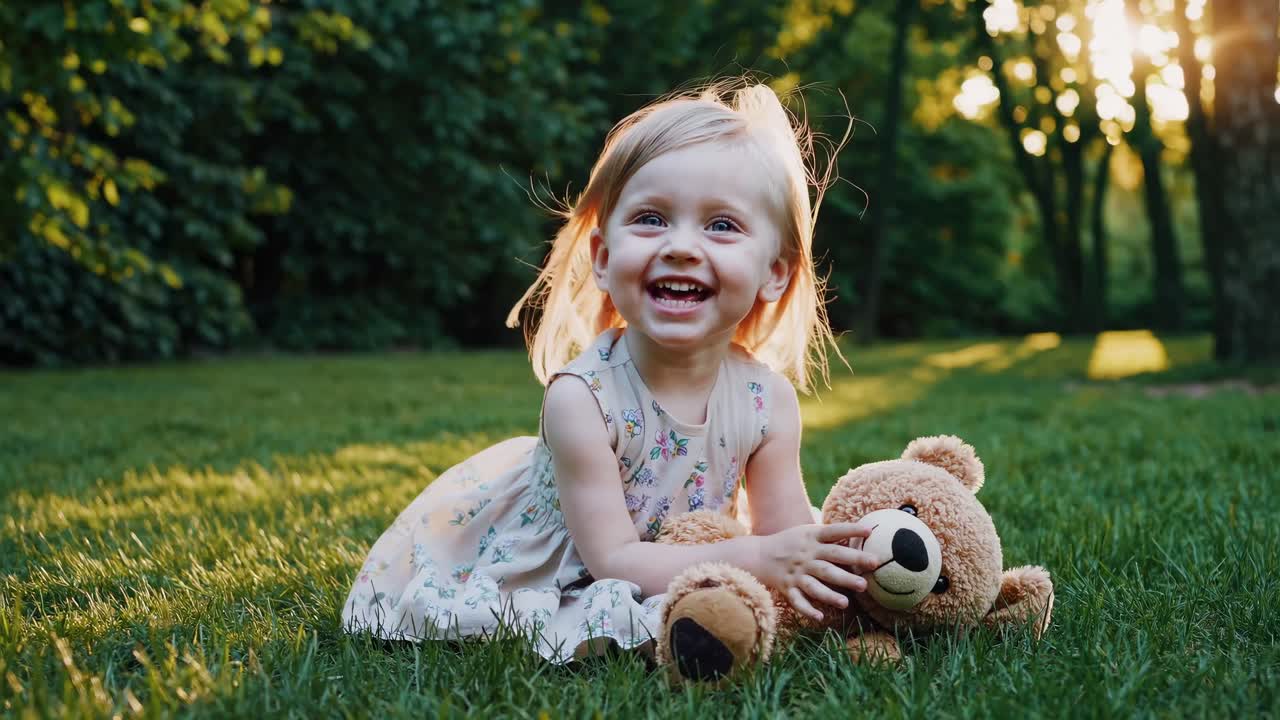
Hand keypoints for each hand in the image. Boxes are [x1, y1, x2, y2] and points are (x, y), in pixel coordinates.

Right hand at [753, 523, 877, 621]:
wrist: (758, 555)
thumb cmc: (791, 543)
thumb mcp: (807, 532)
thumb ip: (830, 535)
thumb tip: (863, 532)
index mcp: (811, 538)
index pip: (833, 532)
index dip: (851, 530)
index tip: (870, 532)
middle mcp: (806, 555)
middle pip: (831, 559)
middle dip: (853, 562)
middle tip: (874, 565)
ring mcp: (797, 573)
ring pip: (815, 584)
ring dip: (830, 594)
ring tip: (846, 603)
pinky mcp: (788, 588)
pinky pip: (797, 601)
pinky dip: (807, 610)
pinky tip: (819, 617)